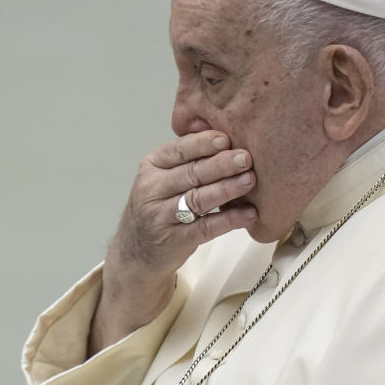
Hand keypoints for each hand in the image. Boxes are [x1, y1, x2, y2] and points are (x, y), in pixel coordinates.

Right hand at [88, 131, 256, 354]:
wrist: (134, 252)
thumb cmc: (157, 208)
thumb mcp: (160, 179)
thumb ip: (185, 159)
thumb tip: (223, 132)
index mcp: (151, 168)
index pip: (177, 150)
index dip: (202, 144)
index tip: (226, 138)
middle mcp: (152, 190)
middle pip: (190, 174)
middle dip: (221, 164)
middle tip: (246, 158)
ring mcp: (161, 217)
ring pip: (198, 199)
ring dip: (227, 189)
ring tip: (250, 180)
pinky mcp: (174, 241)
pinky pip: (205, 228)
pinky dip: (229, 220)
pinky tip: (249, 213)